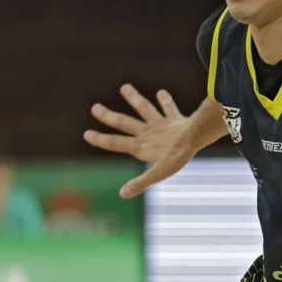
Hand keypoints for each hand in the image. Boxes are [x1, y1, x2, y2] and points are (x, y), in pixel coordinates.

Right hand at [84, 84, 198, 197]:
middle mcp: (147, 133)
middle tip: (95, 108)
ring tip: (125, 87)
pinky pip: (168, 109)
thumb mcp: (157, 174)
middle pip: (124, 123)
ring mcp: (160, 124)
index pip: (116, 143)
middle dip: (108, 116)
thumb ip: (140, 183)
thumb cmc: (176, 157)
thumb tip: (122, 194)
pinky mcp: (174, 119)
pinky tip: (160, 92)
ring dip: (134, 99)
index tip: (87, 133)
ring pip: (144, 109)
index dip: (101, 139)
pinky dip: (165, 101)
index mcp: (140, 147)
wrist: (194, 137)